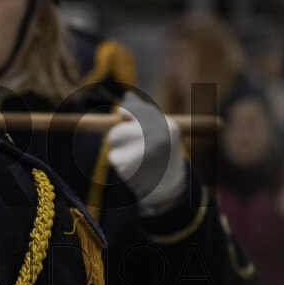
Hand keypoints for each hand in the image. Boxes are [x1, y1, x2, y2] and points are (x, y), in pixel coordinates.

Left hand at [106, 91, 187, 214]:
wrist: (169, 188)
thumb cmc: (164, 154)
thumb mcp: (162, 131)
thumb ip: (145, 113)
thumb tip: (127, 96)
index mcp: (167, 128)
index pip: (138, 112)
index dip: (127, 110)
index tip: (121, 111)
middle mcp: (156, 139)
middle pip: (120, 130)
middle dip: (118, 135)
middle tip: (128, 143)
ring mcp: (142, 155)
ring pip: (114, 141)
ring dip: (118, 148)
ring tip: (134, 158)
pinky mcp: (130, 169)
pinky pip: (114, 158)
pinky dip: (119, 162)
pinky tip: (133, 169)